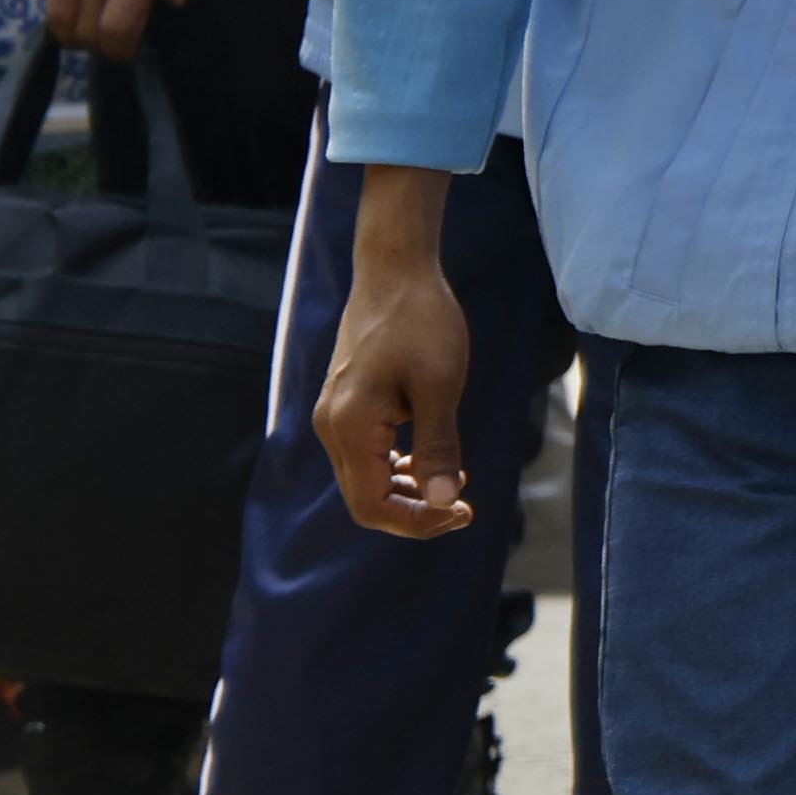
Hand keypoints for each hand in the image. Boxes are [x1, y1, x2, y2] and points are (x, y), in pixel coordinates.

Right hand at [315, 165, 481, 536]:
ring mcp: (334, 417)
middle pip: (365, 500)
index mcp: (349, 426)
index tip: (463, 511)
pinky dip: (398, 468)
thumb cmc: (422, 321)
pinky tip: (432, 458)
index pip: (372, 505)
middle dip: (416, 511)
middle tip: (464, 505)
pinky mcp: (345, 406)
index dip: (418, 521)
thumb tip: (445, 502)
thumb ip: (439, 446)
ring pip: (365, 480)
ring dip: (408, 491)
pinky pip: (366, 456)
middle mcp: (331, 428)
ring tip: (455, 479)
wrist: (395, 273)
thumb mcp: (441, 385)